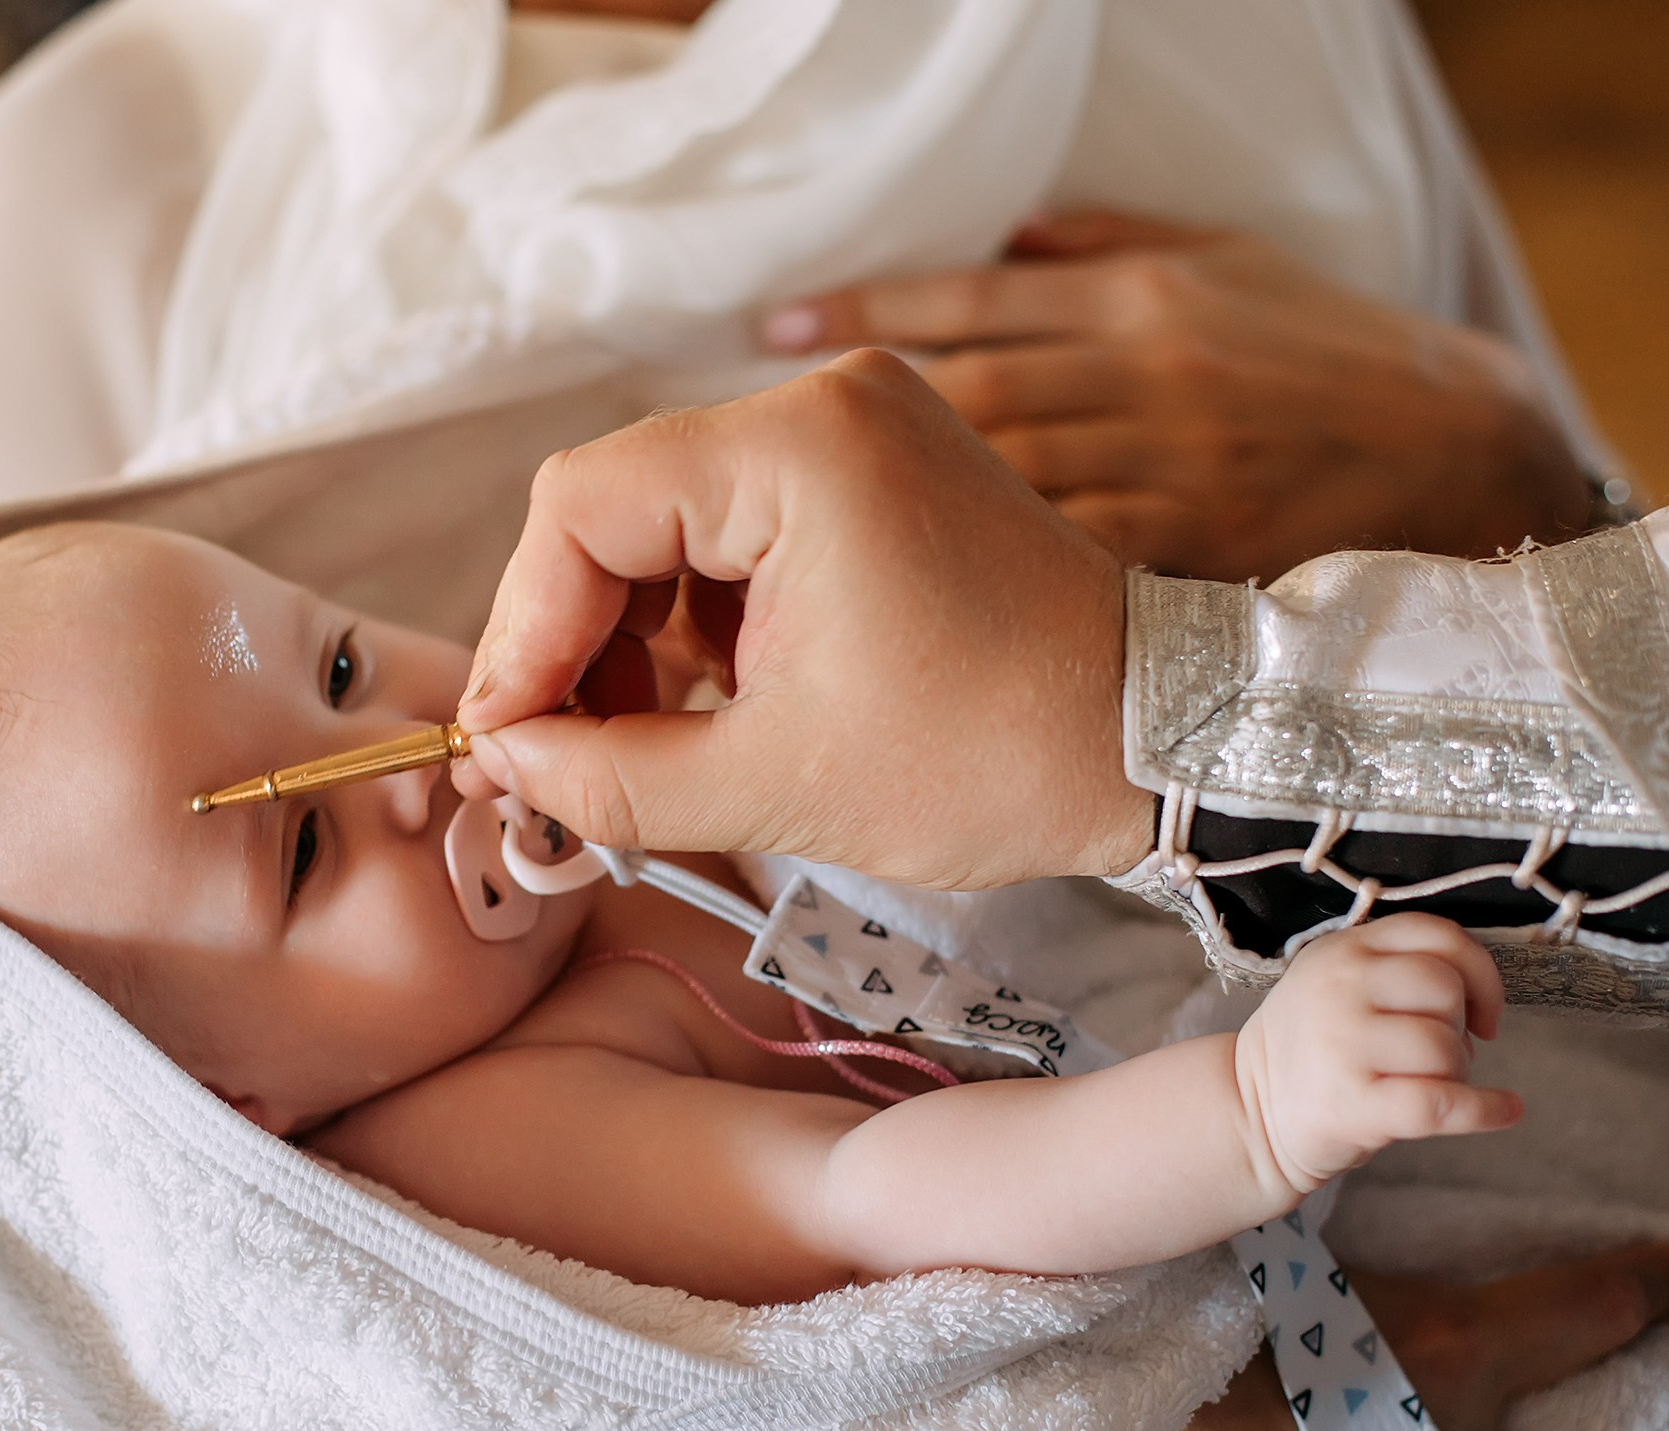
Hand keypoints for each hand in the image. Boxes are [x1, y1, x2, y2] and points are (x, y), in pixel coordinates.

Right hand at [455, 350, 1154, 888]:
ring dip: (634, 641)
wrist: (1162, 740)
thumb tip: (505, 765)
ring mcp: (856, 431)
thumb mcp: (777, 785)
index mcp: (798, 447)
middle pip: (619, 507)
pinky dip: (702, 625)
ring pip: (671, 526)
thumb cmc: (998, 754)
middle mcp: (824, 405)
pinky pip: (737, 534)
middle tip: (555, 760)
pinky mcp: (876, 472)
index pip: (583, 507)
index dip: (523, 630)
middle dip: (575, 643)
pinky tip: (708, 709)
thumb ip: (611, 777)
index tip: (507, 739)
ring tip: (640, 751)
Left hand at [761, 211, 1593, 580]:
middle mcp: (1140, 377)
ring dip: (885, 513)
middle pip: (959, 392)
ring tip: (784, 547)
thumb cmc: (1339, 362)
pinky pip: (1051, 569)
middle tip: (750, 457)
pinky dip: (969, 584)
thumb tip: (1007, 233)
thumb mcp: (1232, 269)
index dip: (862, 308)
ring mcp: (1164, 468)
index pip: (970, 297)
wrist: (1470, 460)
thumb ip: (1109, 249)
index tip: (770, 327)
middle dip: (850, 422)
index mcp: (1139, 301)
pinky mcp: (1186, 551)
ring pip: (996, 483)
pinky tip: (895, 603)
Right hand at [1234, 916, 1525, 1197]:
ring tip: (1426, 1082)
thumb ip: (1397, 968)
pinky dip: (1487, 1110)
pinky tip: (1504, 1110)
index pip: (1437, 935)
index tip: (1483, 1009)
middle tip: (1436, 1052)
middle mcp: (1338, 987)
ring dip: (1456, 1071)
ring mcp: (1341, 1045)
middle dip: (1460, 1025)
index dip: (1479, 971)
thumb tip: (1482, 998)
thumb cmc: (1316, 1049)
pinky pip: (1444, 1103)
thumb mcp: (1339, 985)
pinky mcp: (1352, 1104)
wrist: (1251, 1113)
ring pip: (1445, 1048)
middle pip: (1446, 989)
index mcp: (1342, 950)